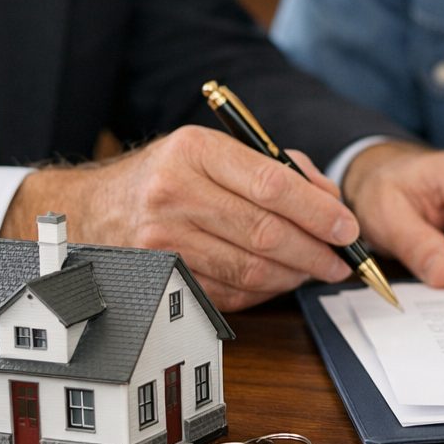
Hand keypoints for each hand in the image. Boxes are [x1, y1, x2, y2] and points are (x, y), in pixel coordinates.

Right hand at [1, 126, 356, 310]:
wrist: (96, 208)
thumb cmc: (171, 175)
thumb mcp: (217, 152)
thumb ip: (280, 168)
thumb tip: (332, 202)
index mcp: (195, 151)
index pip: (271, 185)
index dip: (318, 212)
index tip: (347, 229)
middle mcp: (174, 193)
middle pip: (265, 232)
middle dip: (315, 251)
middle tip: (341, 261)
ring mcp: (163, 239)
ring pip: (251, 269)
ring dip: (294, 276)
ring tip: (316, 270)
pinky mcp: (162, 276)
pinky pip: (229, 292)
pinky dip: (264, 292)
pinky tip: (280, 281)